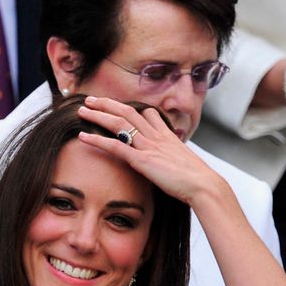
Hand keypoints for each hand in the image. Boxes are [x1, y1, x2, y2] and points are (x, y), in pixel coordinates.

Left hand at [76, 96, 227, 206]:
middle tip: (90, 100)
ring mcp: (149, 146)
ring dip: (98, 115)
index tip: (116, 106)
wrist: (204, 185)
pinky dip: (97, 140)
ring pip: (119, 123)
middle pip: (128, 112)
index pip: (147, 113)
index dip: (130, 108)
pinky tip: (83, 136)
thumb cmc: (198, 180)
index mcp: (168, 136)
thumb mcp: (185, 164)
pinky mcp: (142, 160)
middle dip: (107, 104)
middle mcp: (157, 136)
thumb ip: (174, 159)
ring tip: (82, 111)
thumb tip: (172, 164)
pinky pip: (116, 146)